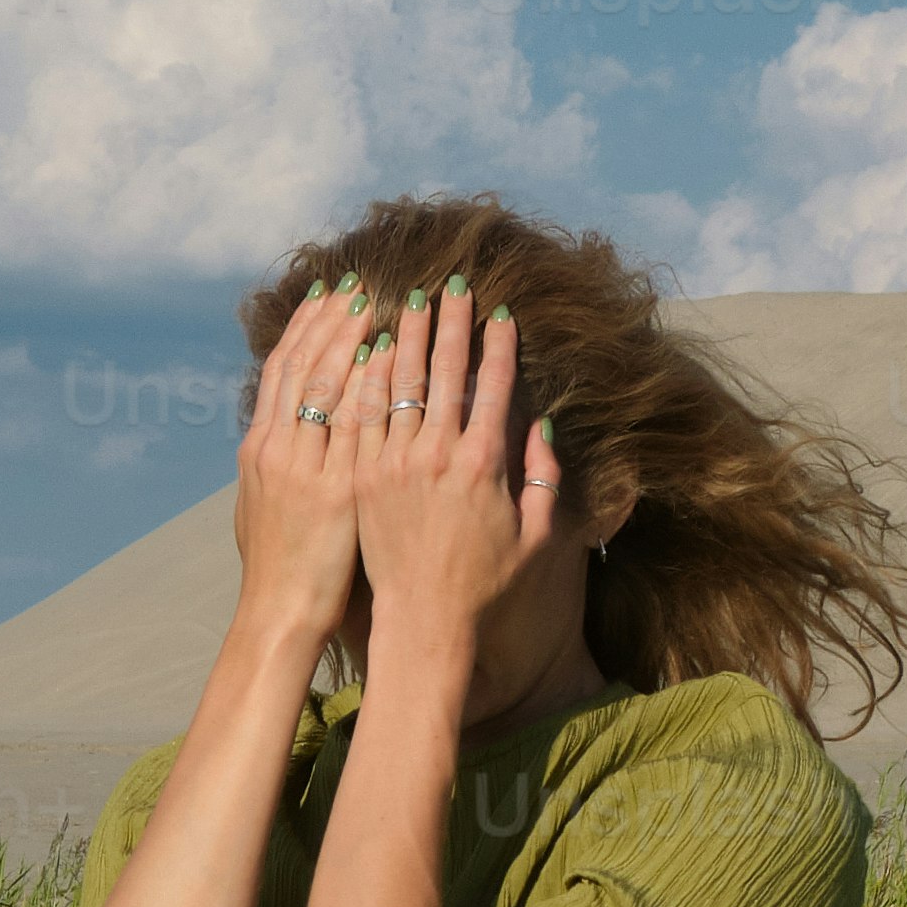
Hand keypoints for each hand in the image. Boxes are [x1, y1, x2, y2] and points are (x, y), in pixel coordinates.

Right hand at [231, 277, 373, 651]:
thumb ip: (277, 465)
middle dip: (327, 319)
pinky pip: (355, 424)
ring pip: (326, 384)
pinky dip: (370, 383)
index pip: (282, 370)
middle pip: (302, 364)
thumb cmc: (280, 570)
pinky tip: (391, 353)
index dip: (304, 328)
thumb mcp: (262, 507)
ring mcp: (304, 468)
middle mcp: (277, 448)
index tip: (327, 294)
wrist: (278, 617)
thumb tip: (280, 436)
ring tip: (380, 300)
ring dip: (352, 338)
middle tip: (354, 280)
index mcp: (261, 448)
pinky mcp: (335, 492)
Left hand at [348, 278, 564, 688]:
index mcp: (483, 465)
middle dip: (450, 322)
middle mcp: (437, 456)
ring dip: (406, 336)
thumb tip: (543, 426)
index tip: (501, 313)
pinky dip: (369, 376)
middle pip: (443, 371)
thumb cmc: (485, 585)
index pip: (494, 387)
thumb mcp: (535, 536)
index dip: (499, 346)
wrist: (422, 621)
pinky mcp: (362, 476)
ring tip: (409, 302)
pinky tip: (372, 350)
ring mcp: (394, 464)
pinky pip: (364, 413)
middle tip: (452, 285)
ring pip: (398, 382)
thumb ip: (544, 477)